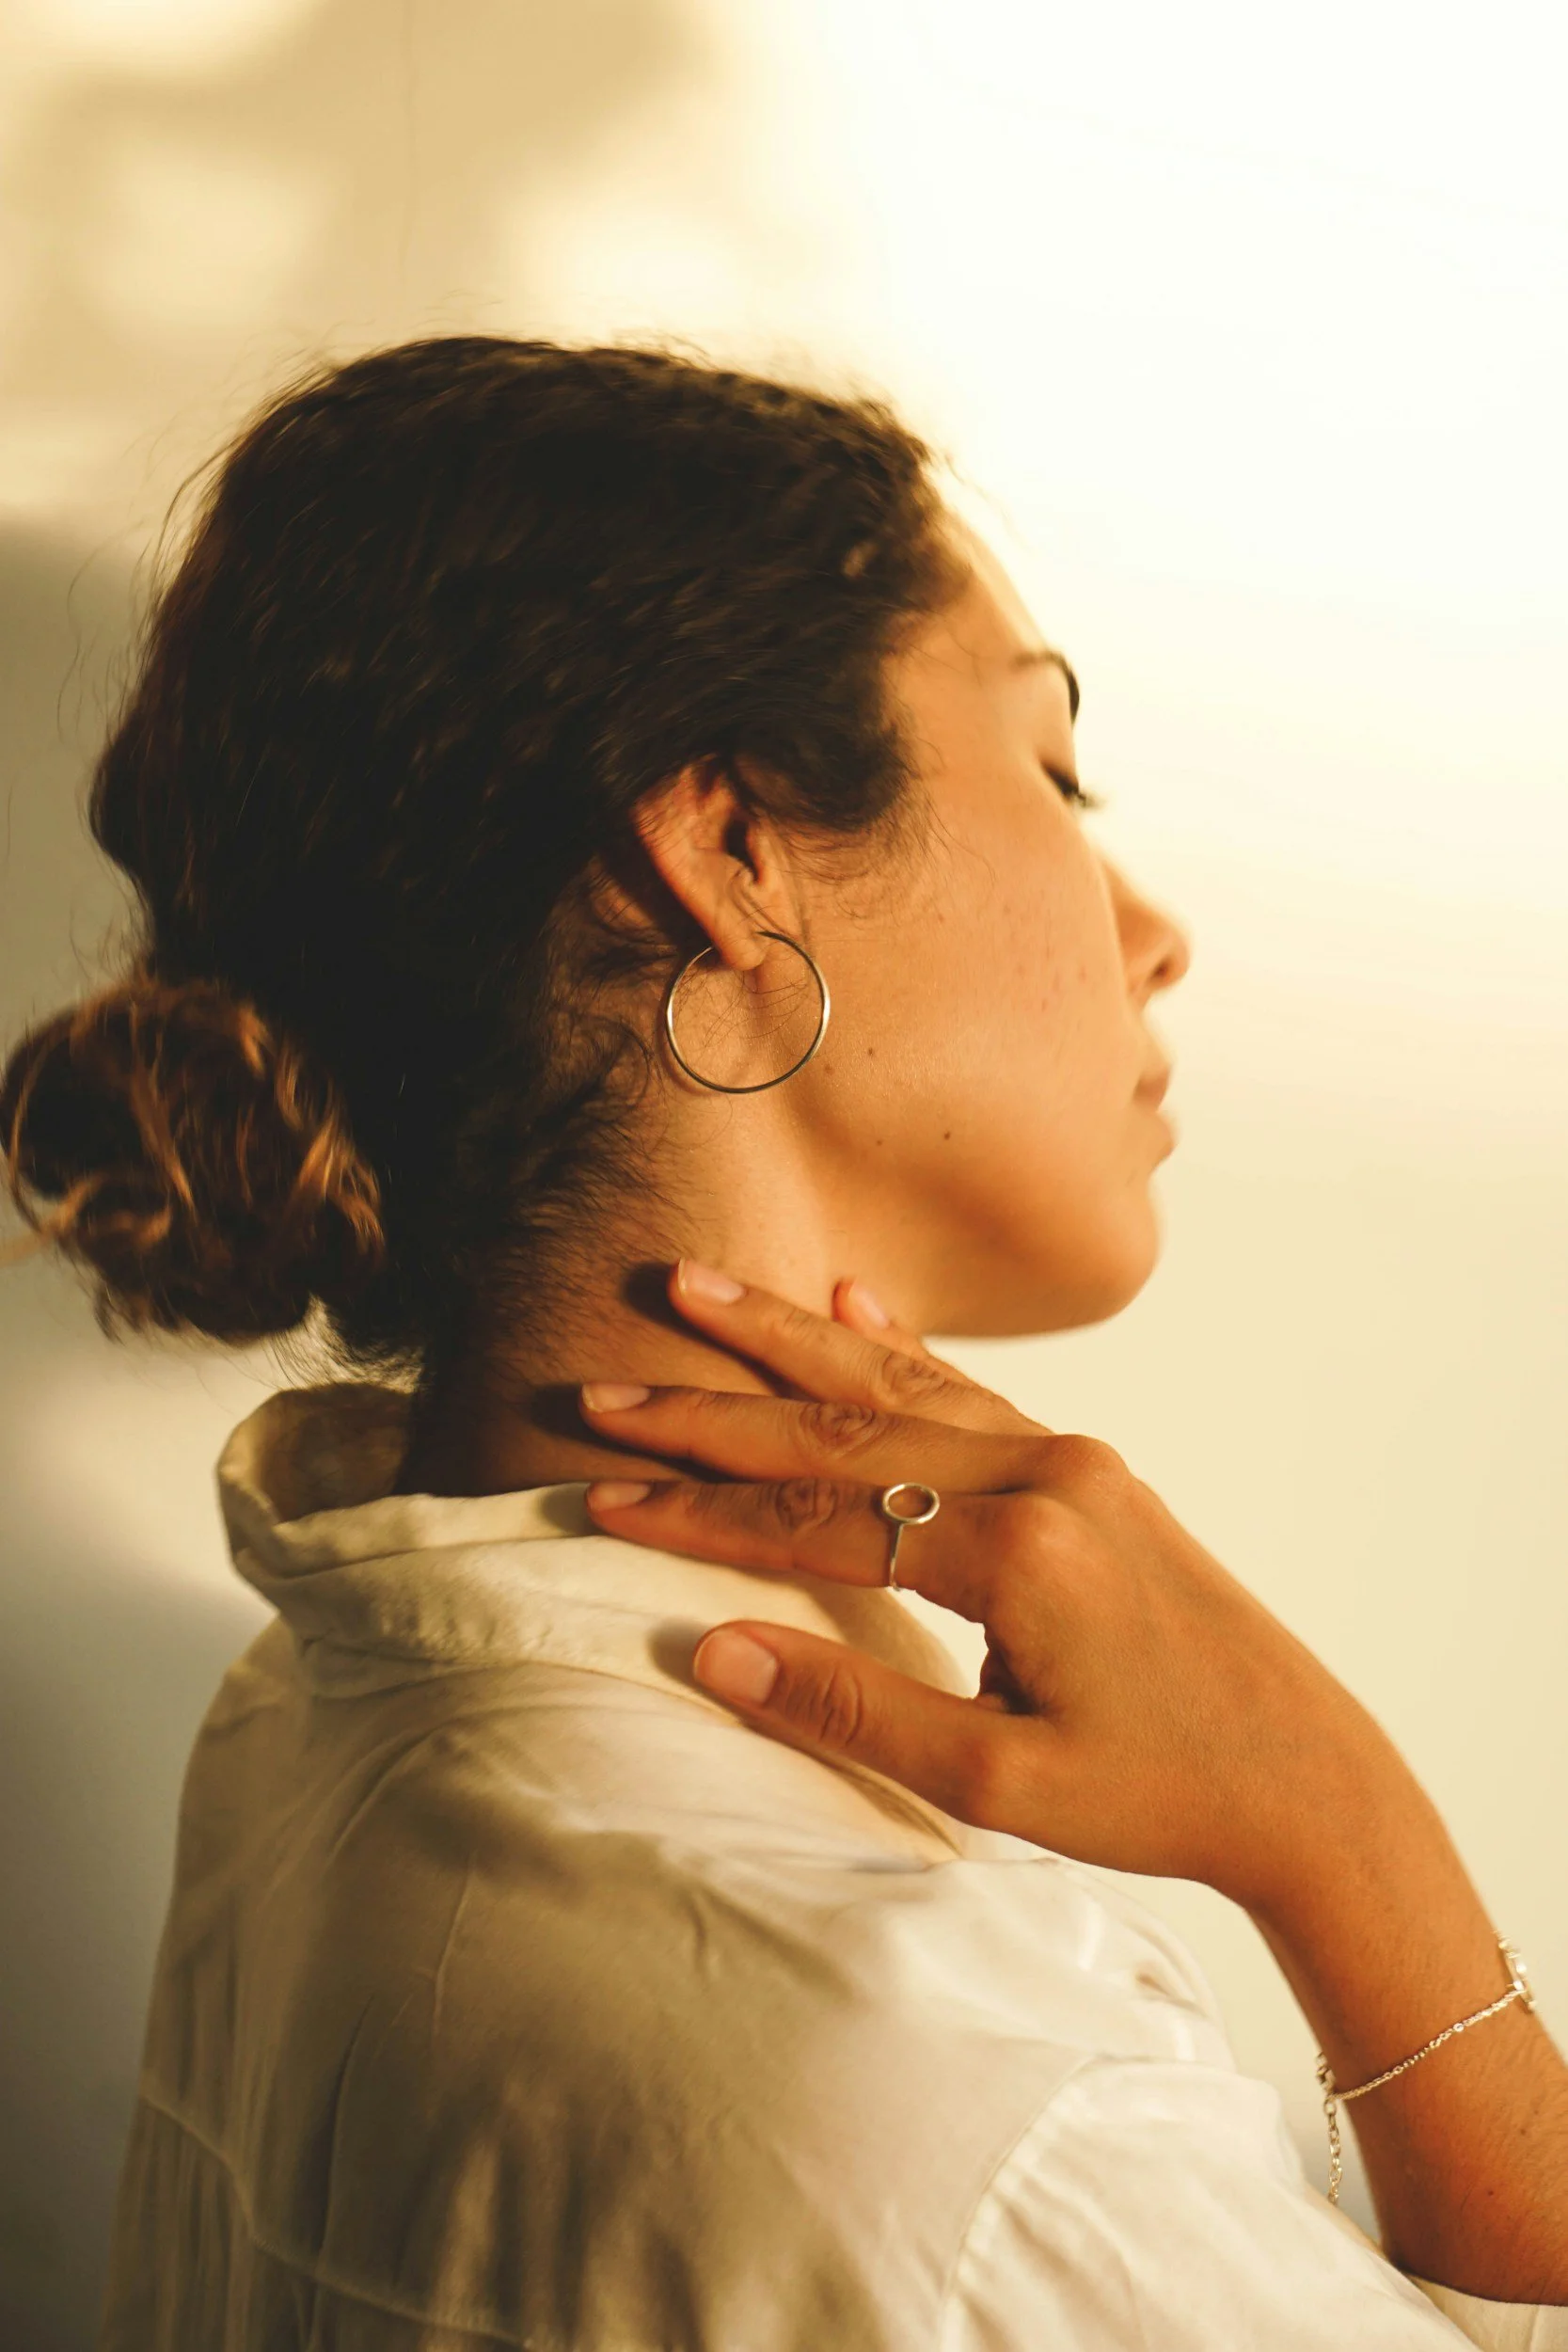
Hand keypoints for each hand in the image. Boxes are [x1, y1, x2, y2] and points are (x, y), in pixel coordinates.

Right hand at [579, 1261, 1407, 1919]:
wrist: (1311, 1782)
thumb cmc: (1161, 1798)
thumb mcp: (1001, 1786)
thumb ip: (855, 1708)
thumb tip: (714, 1651)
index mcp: (1018, 1552)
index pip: (818, 1519)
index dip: (702, 1512)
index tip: (603, 1495)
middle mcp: (1044, 1478)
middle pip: (843, 1431)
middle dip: (713, 1408)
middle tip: (602, 1385)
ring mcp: (1073, 1463)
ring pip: (901, 1387)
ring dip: (789, 1341)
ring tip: (695, 1289)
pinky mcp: (1090, 1472)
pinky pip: (971, 1393)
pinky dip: (898, 1347)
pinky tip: (847, 1302)